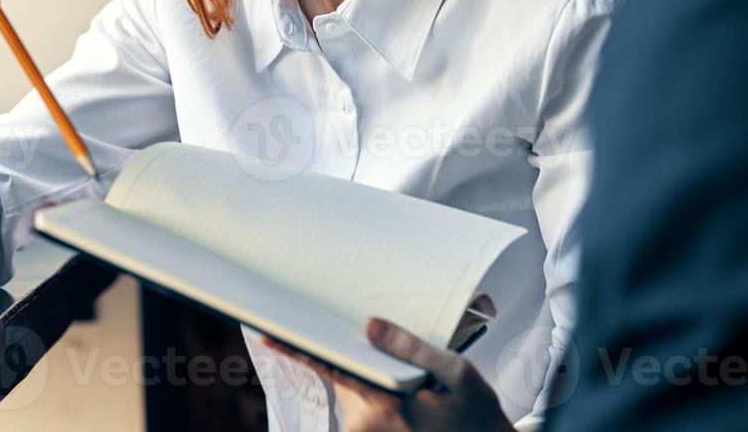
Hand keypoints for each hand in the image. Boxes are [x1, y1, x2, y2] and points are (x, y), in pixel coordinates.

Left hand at [263, 319, 513, 431]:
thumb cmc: (477, 416)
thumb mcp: (457, 374)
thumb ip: (411, 348)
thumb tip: (370, 326)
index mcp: (386, 404)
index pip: (331, 367)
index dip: (297, 348)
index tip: (269, 334)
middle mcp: (369, 428)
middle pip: (345, 380)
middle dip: (361, 365)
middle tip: (402, 369)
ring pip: (356, 398)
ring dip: (375, 389)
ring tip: (421, 398)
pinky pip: (365, 415)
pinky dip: (379, 403)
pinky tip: (412, 407)